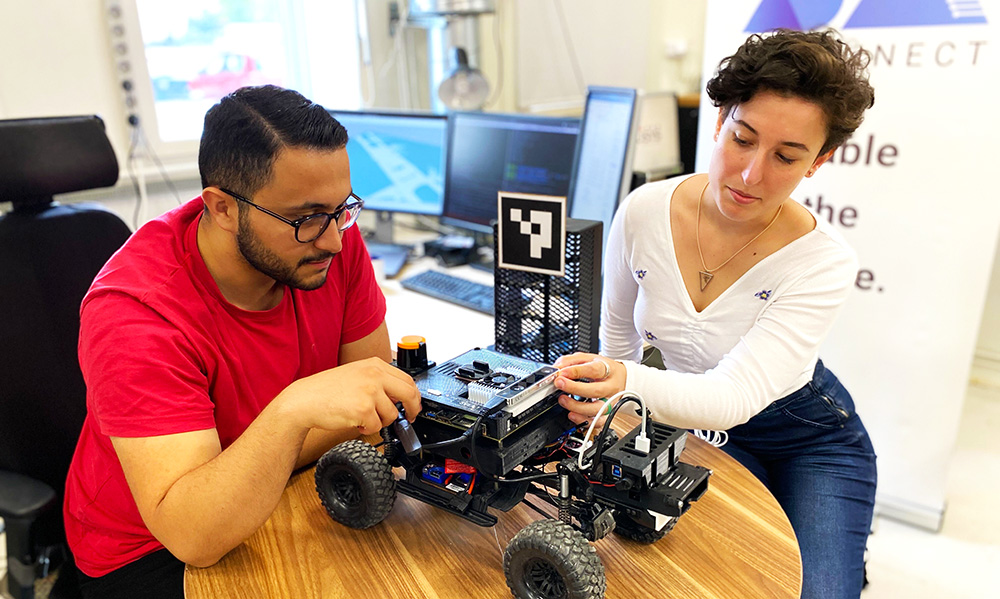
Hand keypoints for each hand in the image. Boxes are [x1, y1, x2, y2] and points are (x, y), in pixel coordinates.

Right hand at [277, 357, 421, 435]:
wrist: (304, 400)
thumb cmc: (326, 390)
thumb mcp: (356, 374)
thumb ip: (378, 380)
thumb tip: (400, 397)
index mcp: (374, 364)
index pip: (407, 379)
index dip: (414, 396)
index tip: (413, 405)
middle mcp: (374, 375)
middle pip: (409, 394)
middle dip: (412, 410)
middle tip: (409, 418)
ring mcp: (370, 391)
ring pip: (392, 414)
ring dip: (381, 421)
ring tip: (364, 418)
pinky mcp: (363, 409)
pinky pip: (377, 426)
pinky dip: (368, 429)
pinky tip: (356, 422)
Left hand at [553, 352, 624, 426]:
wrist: (621, 378)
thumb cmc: (602, 369)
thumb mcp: (588, 359)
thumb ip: (572, 361)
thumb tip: (557, 367)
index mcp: (608, 370)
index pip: (593, 370)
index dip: (576, 371)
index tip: (561, 372)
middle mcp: (611, 387)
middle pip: (595, 391)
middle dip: (574, 388)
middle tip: (559, 384)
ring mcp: (610, 402)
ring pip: (596, 409)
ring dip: (577, 407)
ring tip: (563, 400)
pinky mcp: (607, 414)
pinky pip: (597, 422)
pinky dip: (584, 421)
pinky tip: (572, 415)